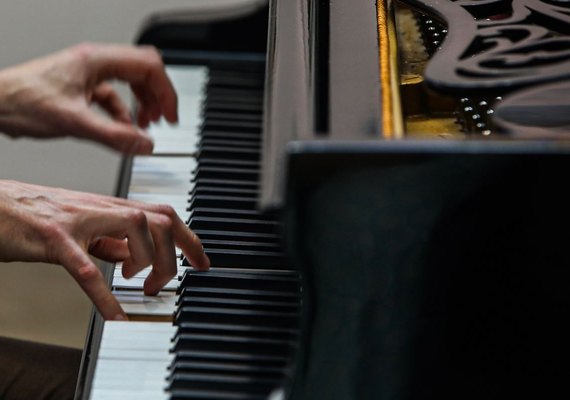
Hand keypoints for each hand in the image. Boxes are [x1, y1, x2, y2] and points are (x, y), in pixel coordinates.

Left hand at [0, 43, 177, 153]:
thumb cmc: (21, 101)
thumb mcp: (74, 122)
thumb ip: (115, 136)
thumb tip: (146, 145)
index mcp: (97, 60)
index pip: (149, 67)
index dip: (166, 92)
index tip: (171, 115)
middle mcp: (95, 62)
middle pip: (143, 71)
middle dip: (158, 96)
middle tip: (165, 120)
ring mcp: (88, 74)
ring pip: (129, 82)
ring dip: (142, 103)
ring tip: (147, 124)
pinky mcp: (81, 87)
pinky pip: (113, 95)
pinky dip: (123, 112)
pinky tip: (122, 128)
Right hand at [0, 179, 209, 319]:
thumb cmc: (32, 215)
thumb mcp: (80, 226)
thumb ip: (109, 240)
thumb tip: (135, 256)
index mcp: (107, 206)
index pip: (161, 214)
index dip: (189, 237)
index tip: (201, 262)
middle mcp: (99, 208)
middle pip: (159, 220)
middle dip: (176, 254)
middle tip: (160, 284)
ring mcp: (78, 221)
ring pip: (135, 230)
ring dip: (148, 263)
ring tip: (138, 286)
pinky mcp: (53, 239)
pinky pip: (86, 268)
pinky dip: (105, 296)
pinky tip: (116, 316)